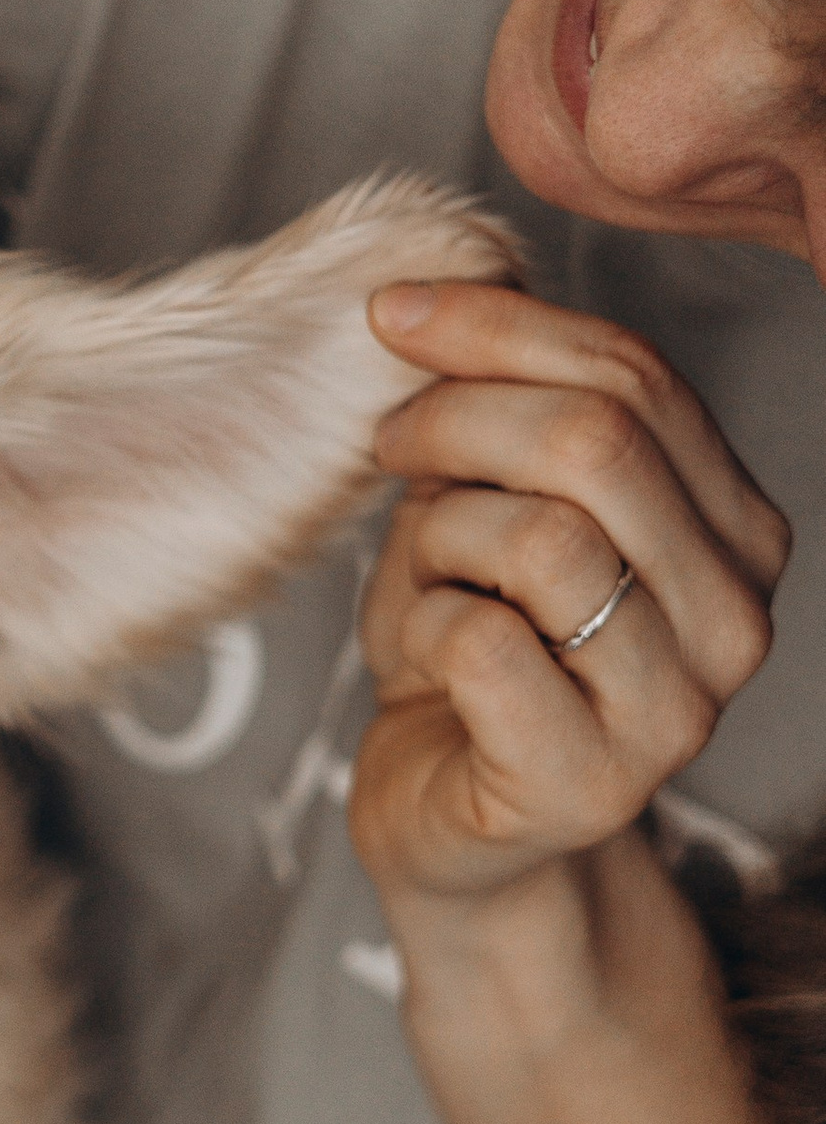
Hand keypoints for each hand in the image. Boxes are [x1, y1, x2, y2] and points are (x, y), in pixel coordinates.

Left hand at [347, 279, 788, 909]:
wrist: (453, 830)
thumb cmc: (470, 657)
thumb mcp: (489, 507)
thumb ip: (506, 414)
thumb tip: (440, 294)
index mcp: (736, 529)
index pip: (638, 377)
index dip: (502, 327)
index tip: (393, 314)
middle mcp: (736, 617)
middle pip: (597, 442)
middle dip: (458, 418)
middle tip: (388, 446)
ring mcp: (676, 710)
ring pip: (540, 536)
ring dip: (439, 538)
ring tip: (426, 579)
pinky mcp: (592, 782)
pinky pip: (479, 642)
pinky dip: (419, 629)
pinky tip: (427, 663)